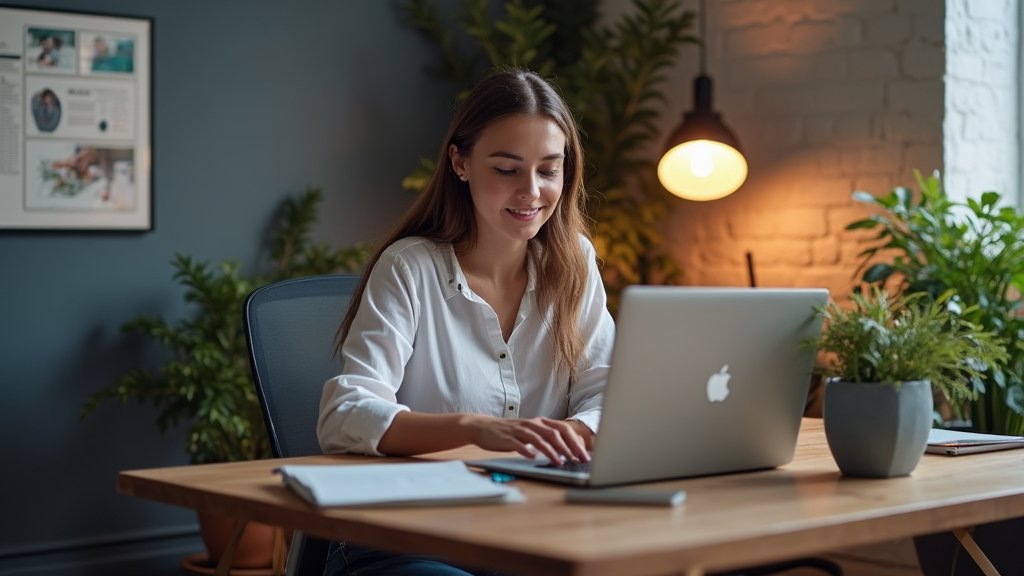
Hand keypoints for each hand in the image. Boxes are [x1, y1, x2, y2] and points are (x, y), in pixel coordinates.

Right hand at [463, 415, 589, 463]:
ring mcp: (519, 430)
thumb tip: (567, 452)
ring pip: (539, 439)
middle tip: (578, 460)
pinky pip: (519, 444)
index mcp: (540, 422)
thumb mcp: (530, 434)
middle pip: (554, 433)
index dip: (575, 442)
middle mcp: (532, 424)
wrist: (483, 427)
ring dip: (551, 451)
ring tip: (559, 462)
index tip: (584, 455)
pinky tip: (533, 457)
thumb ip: (546, 440)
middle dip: (568, 447)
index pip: (563, 429)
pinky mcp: (507, 438)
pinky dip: (527, 450)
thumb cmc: (510, 433)